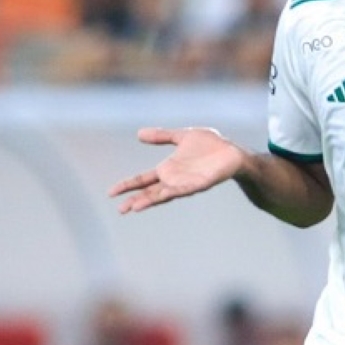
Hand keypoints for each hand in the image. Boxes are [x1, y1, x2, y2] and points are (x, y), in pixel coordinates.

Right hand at [109, 127, 248, 212]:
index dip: (128, 186)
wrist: (233, 151)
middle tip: (120, 209)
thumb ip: (162, 136)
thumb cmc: (210, 145)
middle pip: (150, 193)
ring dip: (150, 201)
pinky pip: (185, 189)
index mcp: (168, 170)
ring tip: (135, 207)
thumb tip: (138, 134)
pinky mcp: (200, 184)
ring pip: (164, 195)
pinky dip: (174, 192)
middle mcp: (174, 180)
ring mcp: (186, 184)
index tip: (111, 193)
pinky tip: (164, 194)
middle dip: (135, 200)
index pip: (143, 180)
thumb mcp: (181, 136)